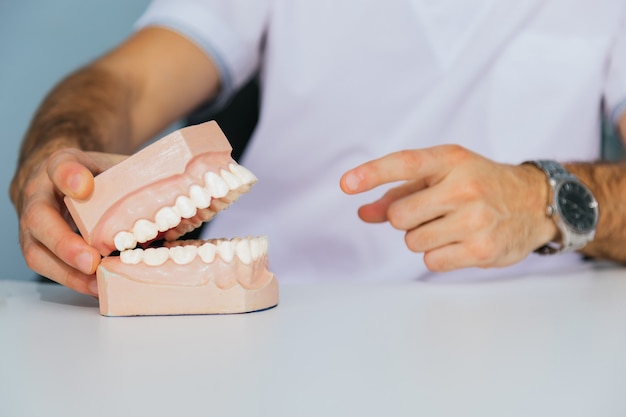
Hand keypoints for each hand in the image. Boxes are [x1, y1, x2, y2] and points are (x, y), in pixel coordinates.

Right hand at [10, 146, 125, 294]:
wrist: (69, 182)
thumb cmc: (97, 176)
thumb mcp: (115, 167)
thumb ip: (134, 179)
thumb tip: (175, 203)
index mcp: (61, 165)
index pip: (59, 165)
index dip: (68, 176)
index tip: (83, 186)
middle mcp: (39, 194)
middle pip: (38, 217)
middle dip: (63, 242)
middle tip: (91, 260)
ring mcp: (33, 224)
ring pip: (36, 251)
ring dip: (67, 272)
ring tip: (97, 283)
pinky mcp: (39, 248)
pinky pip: (48, 267)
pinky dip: (73, 281)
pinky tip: (97, 288)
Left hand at [340, 145, 557, 271]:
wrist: (535, 203)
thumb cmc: (478, 185)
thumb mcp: (442, 177)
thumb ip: (399, 193)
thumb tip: (364, 213)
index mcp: (451, 160)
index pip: (405, 164)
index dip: (372, 173)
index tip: (345, 184)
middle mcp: (465, 186)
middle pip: (398, 215)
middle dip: (405, 218)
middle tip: (432, 211)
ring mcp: (476, 219)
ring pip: (412, 241)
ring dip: (422, 237)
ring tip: (450, 225)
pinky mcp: (482, 249)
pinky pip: (431, 261)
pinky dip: (438, 255)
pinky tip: (460, 241)